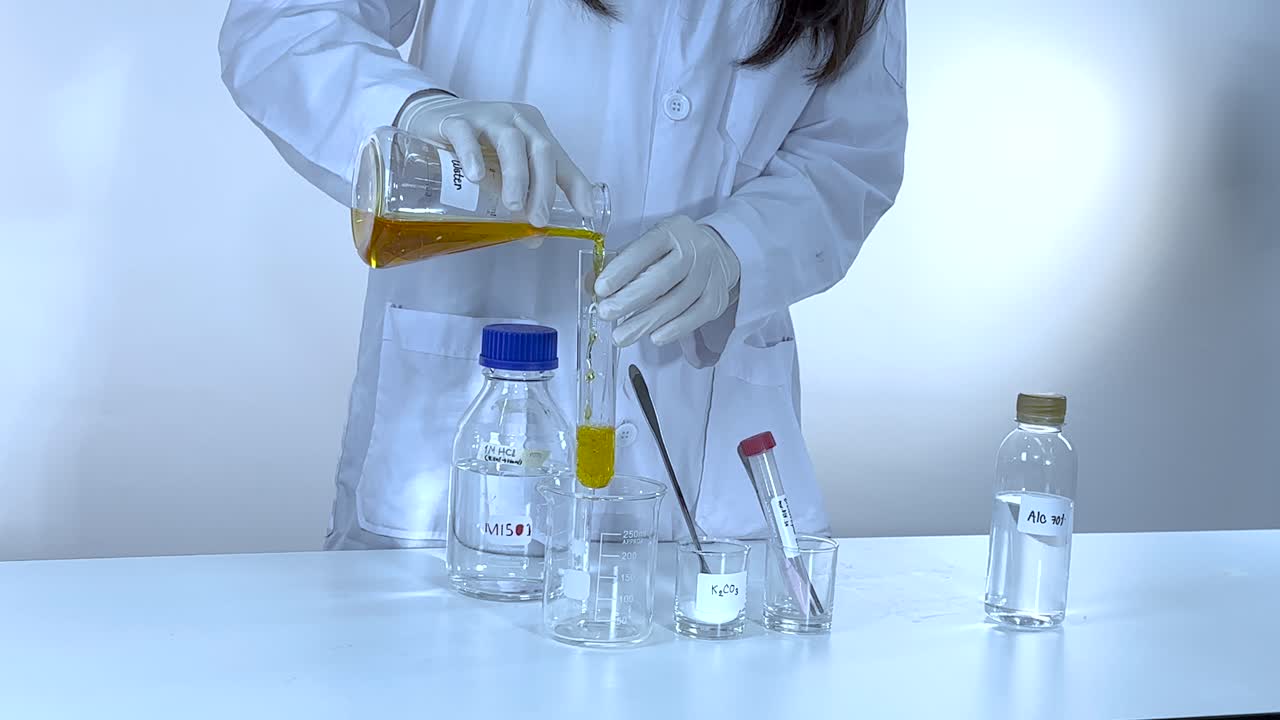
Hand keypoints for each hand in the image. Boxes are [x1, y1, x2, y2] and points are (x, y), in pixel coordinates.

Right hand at [397, 92, 594, 227]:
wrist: (431, 119)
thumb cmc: (476, 148)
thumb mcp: (502, 172)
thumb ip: (519, 200)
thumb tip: (534, 237)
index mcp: (534, 132)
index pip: (560, 159)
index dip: (576, 184)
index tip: (585, 211)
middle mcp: (516, 120)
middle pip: (541, 150)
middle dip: (543, 188)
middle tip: (538, 219)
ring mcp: (486, 117)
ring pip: (511, 142)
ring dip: (516, 176)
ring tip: (513, 205)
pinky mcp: (455, 121)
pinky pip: (466, 135)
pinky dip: (472, 155)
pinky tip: (474, 177)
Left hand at [595, 215, 740, 346]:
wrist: (719, 252)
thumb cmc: (674, 251)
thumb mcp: (648, 246)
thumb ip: (618, 264)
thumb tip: (587, 285)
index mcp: (671, 231)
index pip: (644, 249)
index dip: (622, 270)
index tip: (600, 289)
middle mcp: (694, 249)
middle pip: (662, 278)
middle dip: (630, 299)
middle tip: (606, 314)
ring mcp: (708, 274)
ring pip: (677, 301)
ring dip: (646, 321)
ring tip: (621, 335)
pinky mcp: (716, 297)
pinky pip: (695, 316)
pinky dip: (674, 329)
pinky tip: (654, 337)